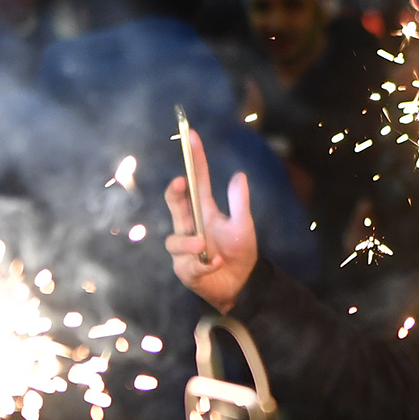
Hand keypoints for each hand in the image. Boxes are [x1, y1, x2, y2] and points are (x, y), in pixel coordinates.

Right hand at [164, 129, 257, 313]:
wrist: (243, 284)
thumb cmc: (240, 253)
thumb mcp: (244, 226)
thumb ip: (239, 203)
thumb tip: (238, 175)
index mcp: (204, 211)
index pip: (195, 182)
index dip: (193, 160)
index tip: (192, 136)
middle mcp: (190, 226)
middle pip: (175, 205)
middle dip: (174, 195)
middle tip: (179, 184)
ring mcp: (184, 249)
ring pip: (174, 239)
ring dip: (190, 242)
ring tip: (204, 246)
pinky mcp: (184, 270)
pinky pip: (187, 265)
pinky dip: (204, 265)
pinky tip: (215, 263)